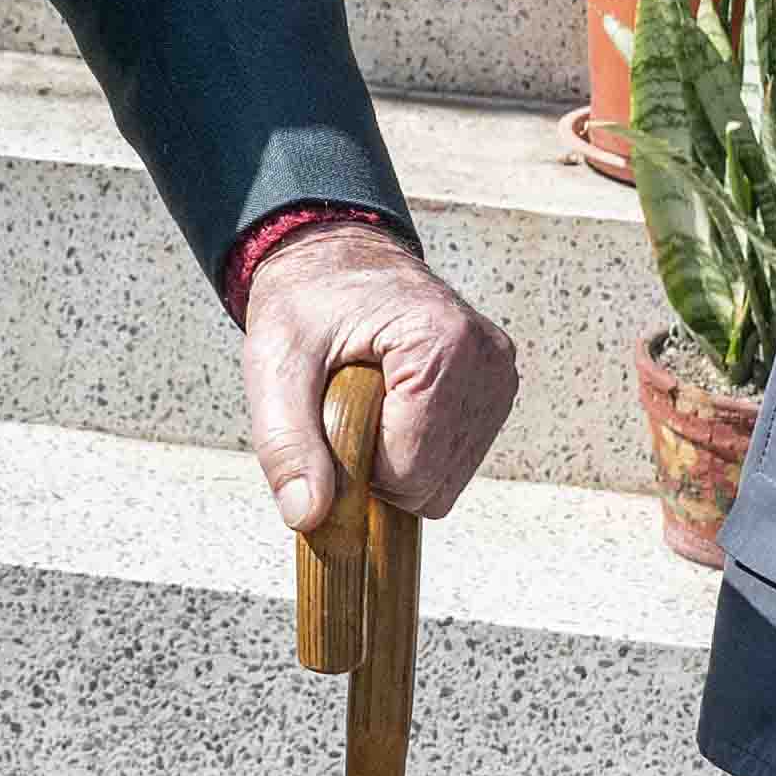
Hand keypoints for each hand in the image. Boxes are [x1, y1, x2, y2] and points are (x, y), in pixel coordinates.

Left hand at [238, 221, 520, 538]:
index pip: (409, 473)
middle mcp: (488, 361)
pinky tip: (394, 405)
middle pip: (433, 486)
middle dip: (378, 468)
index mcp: (442, 345)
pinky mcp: (498, 388)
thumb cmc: (305, 304)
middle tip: (349, 408)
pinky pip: (456, 462)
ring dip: (397, 461)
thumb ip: (286, 444)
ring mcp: (500, 376)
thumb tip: (306, 517)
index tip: (332, 414)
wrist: (335, 258)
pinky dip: (417, 450)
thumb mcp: (275, 366)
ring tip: (371, 402)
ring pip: (446, 483)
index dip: (357, 467)